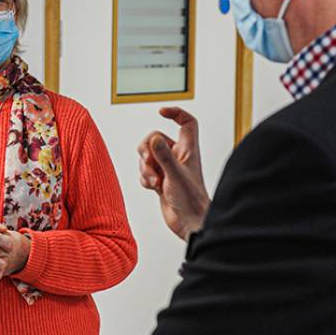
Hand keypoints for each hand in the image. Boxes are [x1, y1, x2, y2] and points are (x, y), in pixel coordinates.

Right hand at [138, 107, 210, 240]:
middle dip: (146, 149)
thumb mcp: (174, 175)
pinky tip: (153, 188)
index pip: (186, 123)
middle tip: (149, 161)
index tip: (161, 112)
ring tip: (154, 181)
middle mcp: (178, 157)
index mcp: (188, 150)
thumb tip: (153, 138)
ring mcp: (168, 168)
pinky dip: (145, 178)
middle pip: (155, 138)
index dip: (175, 113)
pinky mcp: (160, 180)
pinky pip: (145, 171)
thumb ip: (163, 155)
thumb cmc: (190, 200)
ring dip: (145, 168)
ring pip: (147, 156)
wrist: (189, 222)